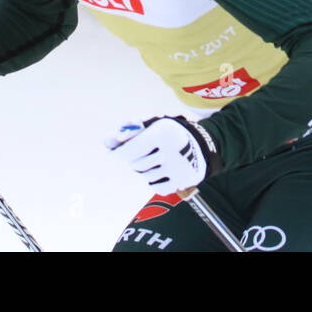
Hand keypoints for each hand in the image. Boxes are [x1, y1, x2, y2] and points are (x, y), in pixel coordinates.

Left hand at [104, 115, 222, 195]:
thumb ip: (130, 131)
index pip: (129, 151)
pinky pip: (155, 187)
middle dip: (134, 159)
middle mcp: (169, 152)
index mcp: (161, 134)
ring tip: (155, 160)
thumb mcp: (154, 124)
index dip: (118, 153)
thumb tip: (108, 142)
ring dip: (145, 170)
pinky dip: (154, 181)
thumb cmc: (171, 132)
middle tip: (142, 152)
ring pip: (145, 176)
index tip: (114, 154)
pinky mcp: (181, 182)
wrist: (203, 145)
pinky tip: (163, 170)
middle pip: (135, 164)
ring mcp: (176, 169)